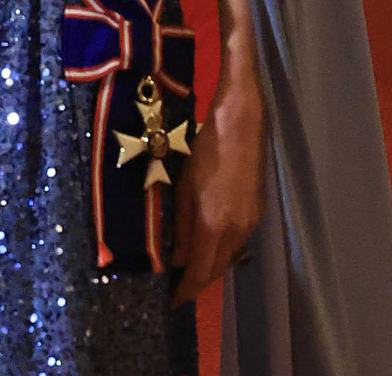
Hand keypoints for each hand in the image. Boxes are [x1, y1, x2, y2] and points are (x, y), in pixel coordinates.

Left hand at [171, 81, 265, 306]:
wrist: (241, 125)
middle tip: (177, 287)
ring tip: (190, 267)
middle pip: (217, 270)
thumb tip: (177, 259)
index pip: (200, 274)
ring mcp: (251, 222)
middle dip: (197, 283)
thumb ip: (182, 227)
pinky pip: (237, 241)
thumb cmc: (205, 150)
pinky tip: (209, 242)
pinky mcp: (257, 211)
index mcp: (215, 225)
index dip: (185, 292)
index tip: (170, 302)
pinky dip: (221, 249)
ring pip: (229, 257)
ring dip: (210, 266)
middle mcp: (237, 230)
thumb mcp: (183, 187)